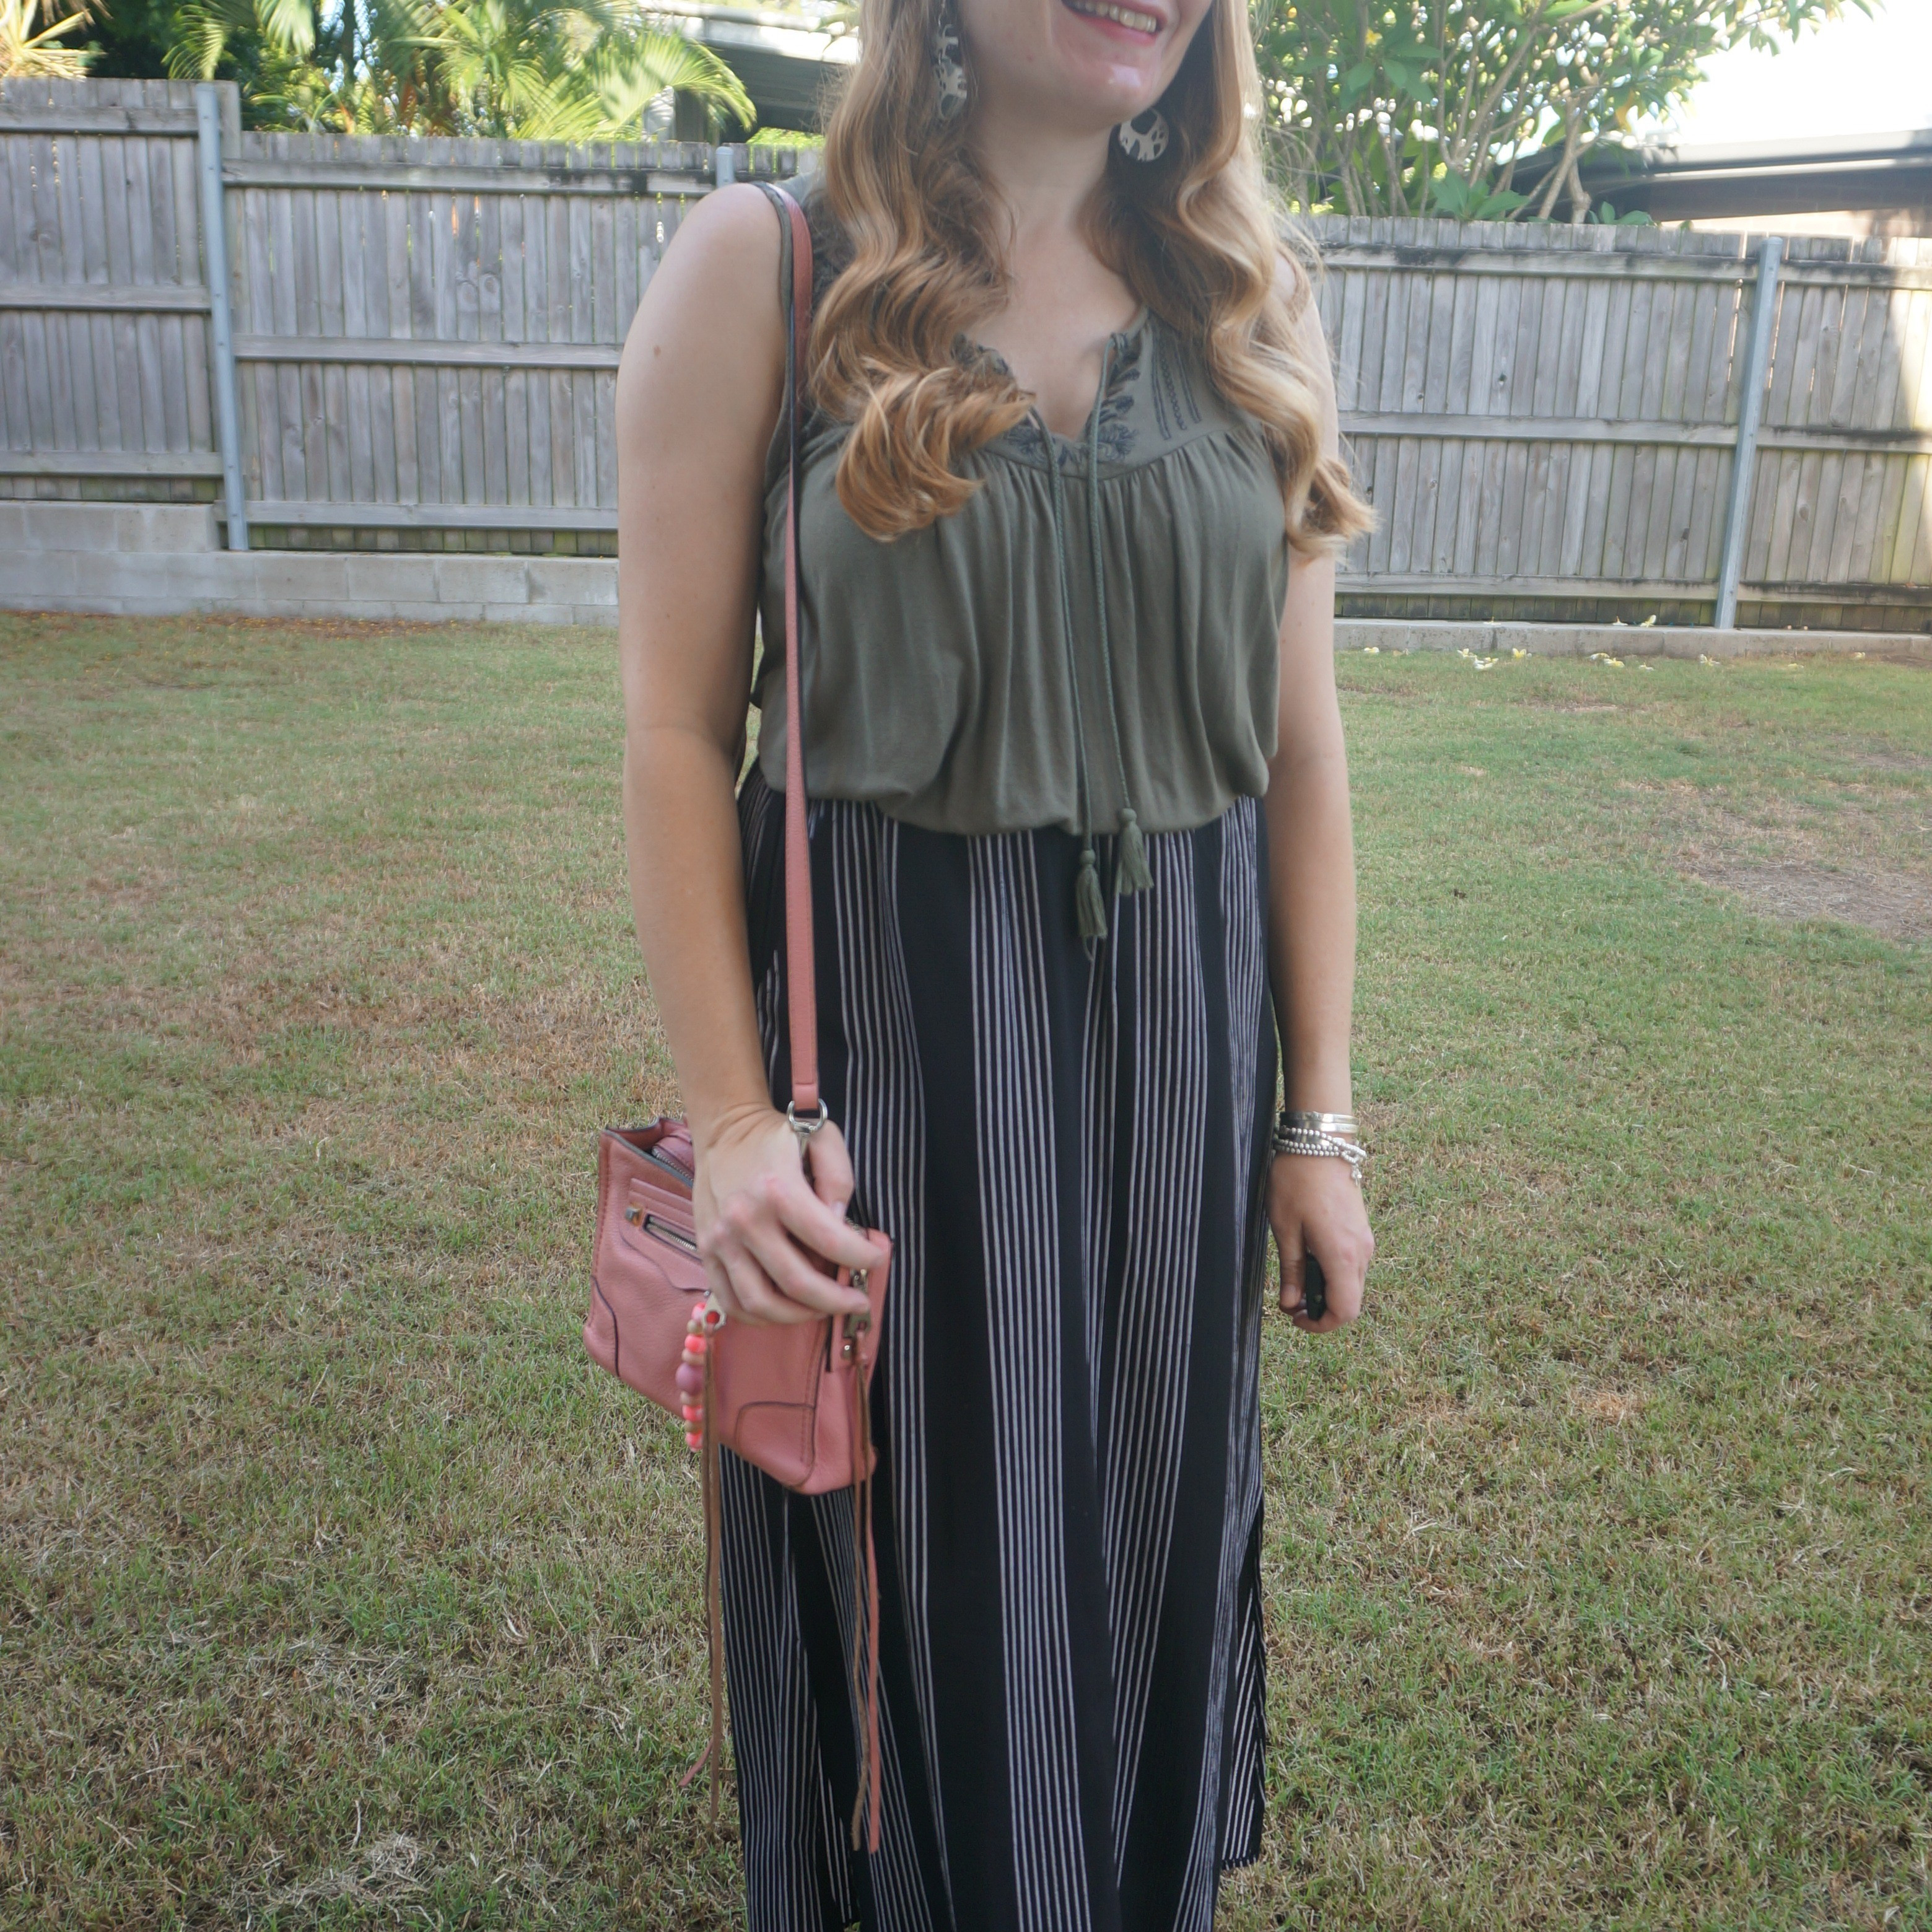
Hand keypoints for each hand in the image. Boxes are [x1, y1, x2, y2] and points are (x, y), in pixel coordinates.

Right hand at [692, 1104, 886, 1326]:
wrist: (723, 1128)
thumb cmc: (777, 1135)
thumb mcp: (822, 1138)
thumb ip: (839, 1180)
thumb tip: (841, 1229)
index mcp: (778, 1190)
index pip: (829, 1241)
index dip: (861, 1258)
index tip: (876, 1260)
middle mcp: (745, 1220)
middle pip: (797, 1283)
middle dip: (836, 1300)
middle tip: (857, 1301)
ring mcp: (721, 1240)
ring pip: (760, 1302)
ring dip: (799, 1316)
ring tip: (822, 1310)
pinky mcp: (706, 1251)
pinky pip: (731, 1300)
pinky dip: (759, 1317)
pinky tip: (785, 1311)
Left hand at [1268, 1153, 1372, 1334]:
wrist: (1320, 1143)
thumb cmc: (1297, 1181)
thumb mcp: (1285, 1229)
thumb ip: (1291, 1270)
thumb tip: (1292, 1303)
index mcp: (1342, 1257)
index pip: (1344, 1311)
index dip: (1320, 1325)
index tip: (1295, 1318)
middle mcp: (1362, 1253)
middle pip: (1350, 1301)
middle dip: (1321, 1308)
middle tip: (1290, 1300)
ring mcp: (1365, 1240)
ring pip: (1352, 1283)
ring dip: (1326, 1289)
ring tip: (1296, 1275)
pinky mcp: (1362, 1230)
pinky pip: (1352, 1264)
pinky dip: (1333, 1272)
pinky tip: (1310, 1256)